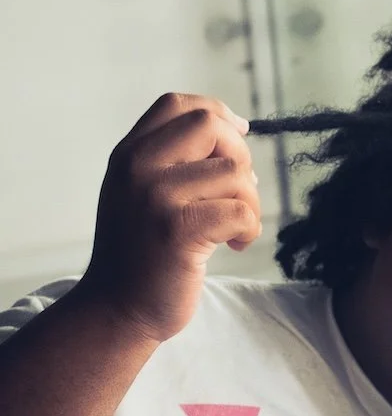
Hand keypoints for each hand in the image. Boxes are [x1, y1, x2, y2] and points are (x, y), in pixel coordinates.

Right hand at [77, 93, 260, 343]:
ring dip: (249, 202)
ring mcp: (155, 198)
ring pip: (233, 172)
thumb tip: (236, 133)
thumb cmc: (141, 255)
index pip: (177, 105)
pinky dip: (249, 228)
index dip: (217, 114)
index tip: (236, 137)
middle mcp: (137, 168)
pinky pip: (239, 210)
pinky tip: (235, 244)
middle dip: (239, 156)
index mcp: (128, 155)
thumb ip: (172, 161)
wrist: (117, 310)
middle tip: (237, 194)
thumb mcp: (140, 194)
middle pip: (209, 126)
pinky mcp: (178, 231)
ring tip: (234, 228)